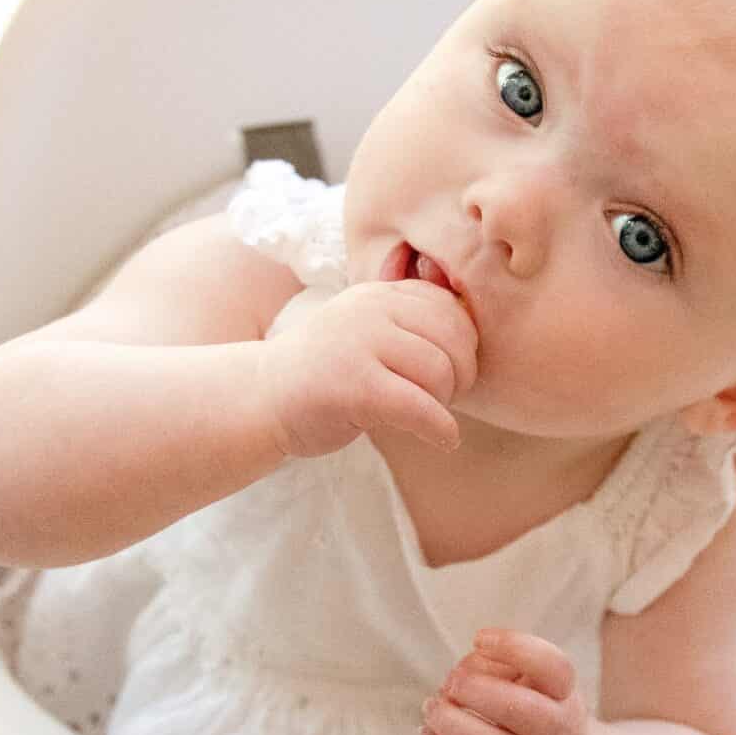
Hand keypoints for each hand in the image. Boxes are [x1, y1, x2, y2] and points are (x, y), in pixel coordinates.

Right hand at [253, 278, 478, 459]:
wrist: (260, 398)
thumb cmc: (324, 374)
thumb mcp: (366, 332)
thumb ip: (409, 325)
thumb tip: (475, 337)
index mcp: (378, 294)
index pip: (449, 307)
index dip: (464, 344)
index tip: (451, 371)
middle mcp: (371, 310)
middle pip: (453, 338)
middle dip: (463, 374)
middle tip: (447, 398)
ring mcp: (360, 344)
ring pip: (440, 372)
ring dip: (446, 403)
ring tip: (429, 416)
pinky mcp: (354, 386)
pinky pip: (421, 408)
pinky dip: (441, 429)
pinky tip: (443, 439)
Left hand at [417, 628, 588, 734]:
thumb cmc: (534, 715)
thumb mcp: (534, 684)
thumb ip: (502, 666)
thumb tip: (462, 672)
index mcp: (565, 695)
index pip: (553, 667)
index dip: (514, 647)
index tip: (478, 638)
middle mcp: (557, 733)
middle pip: (524, 711)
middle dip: (476, 690)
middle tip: (450, 683)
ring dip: (452, 725)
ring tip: (432, 708)